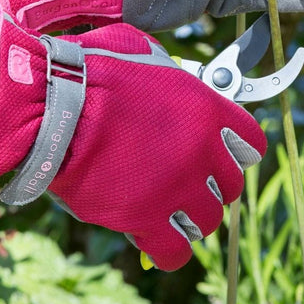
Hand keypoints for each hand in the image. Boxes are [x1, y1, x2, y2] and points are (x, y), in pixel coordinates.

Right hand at [0, 0, 266, 270]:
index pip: (250, 143)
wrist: (52, 109)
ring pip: (206, 220)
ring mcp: (178, 189)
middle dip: (211, 185)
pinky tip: (155, 241)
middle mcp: (202, 153)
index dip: (235, 151)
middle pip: (230, 186)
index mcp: (206, 111)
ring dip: (189, 217)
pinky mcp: (147, 219)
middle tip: (186, 183)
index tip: (221, 156)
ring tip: (167, 211)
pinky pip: (175, 251)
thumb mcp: (141, 52)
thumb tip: (166, 73)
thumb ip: (166, 71)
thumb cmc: (89, 72)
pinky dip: (169, 251)